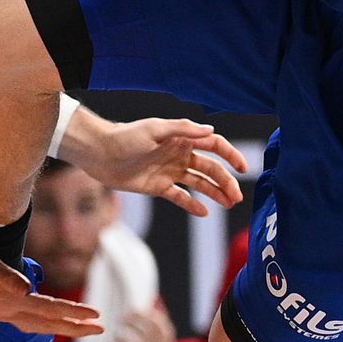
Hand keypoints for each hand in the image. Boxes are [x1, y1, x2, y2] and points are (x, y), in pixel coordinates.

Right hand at [0, 234, 102, 337]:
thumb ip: (4, 276)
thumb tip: (27, 290)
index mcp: (7, 303)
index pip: (48, 310)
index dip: (73, 313)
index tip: (96, 316)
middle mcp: (7, 311)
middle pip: (48, 323)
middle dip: (76, 327)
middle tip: (101, 329)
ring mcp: (1, 311)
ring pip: (39, 324)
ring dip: (63, 325)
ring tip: (83, 326)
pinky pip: (29, 320)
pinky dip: (45, 322)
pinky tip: (48, 320)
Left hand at [61, 107, 245, 216]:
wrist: (99, 153)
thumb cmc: (125, 136)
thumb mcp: (154, 129)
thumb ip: (183, 129)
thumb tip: (210, 130)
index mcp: (181, 138)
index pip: (212, 145)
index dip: (230, 155)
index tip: (243, 168)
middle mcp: (178, 154)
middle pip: (209, 168)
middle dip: (225, 181)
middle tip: (236, 197)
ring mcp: (169, 171)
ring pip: (199, 183)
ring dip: (214, 192)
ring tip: (229, 204)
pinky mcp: (158, 186)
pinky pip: (180, 196)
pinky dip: (192, 204)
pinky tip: (204, 212)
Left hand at [112, 305, 178, 341]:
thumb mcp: (164, 335)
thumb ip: (159, 316)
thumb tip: (154, 296)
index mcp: (167, 337)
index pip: (158, 322)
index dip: (143, 314)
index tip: (130, 309)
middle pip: (150, 334)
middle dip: (134, 323)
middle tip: (121, 319)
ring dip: (126, 340)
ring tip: (116, 334)